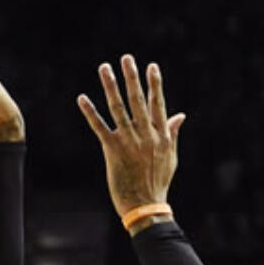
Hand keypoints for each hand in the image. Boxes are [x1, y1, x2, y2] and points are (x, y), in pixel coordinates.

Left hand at [77, 55, 184, 218]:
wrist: (146, 207)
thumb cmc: (158, 183)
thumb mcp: (171, 157)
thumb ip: (172, 133)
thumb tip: (181, 115)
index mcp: (160, 135)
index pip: (157, 103)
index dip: (154, 84)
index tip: (151, 66)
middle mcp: (146, 135)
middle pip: (138, 100)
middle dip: (132, 77)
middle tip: (127, 58)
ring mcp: (129, 141)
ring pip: (119, 108)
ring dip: (110, 86)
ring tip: (104, 68)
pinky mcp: (113, 150)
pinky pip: (99, 127)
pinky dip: (90, 112)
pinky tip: (82, 98)